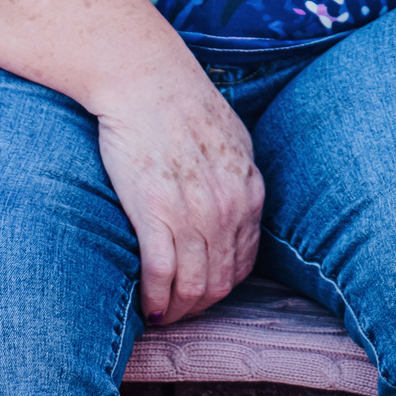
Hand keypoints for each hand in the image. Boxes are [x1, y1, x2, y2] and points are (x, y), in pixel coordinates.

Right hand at [93, 65, 265, 325]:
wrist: (146, 80)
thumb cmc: (182, 104)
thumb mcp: (232, 140)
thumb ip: (238, 179)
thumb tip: (236, 206)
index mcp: (249, 192)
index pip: (244, 263)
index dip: (222, 287)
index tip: (202, 293)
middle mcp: (228, 209)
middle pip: (220, 282)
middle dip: (199, 306)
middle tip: (178, 313)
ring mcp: (194, 214)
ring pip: (193, 286)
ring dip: (177, 310)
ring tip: (161, 315)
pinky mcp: (156, 214)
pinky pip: (161, 276)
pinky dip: (155, 300)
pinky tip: (146, 306)